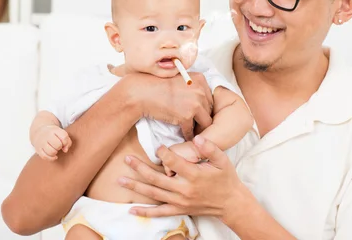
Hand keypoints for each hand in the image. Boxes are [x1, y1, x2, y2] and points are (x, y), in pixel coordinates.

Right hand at [30, 125, 71, 161]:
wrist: (39, 132)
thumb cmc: (54, 135)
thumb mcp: (62, 134)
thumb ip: (67, 142)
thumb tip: (65, 150)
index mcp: (55, 130)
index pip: (64, 137)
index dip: (66, 142)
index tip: (63, 142)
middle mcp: (47, 135)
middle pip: (57, 145)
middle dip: (60, 147)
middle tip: (58, 146)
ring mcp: (41, 143)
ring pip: (51, 152)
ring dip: (55, 153)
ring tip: (55, 150)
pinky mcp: (38, 149)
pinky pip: (45, 157)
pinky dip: (51, 158)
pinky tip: (54, 156)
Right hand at [118, 71, 213, 140]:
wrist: (143, 92)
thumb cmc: (158, 85)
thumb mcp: (181, 79)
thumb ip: (194, 86)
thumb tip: (203, 100)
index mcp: (200, 79)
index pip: (210, 98)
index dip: (205, 107)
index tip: (201, 114)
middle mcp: (200, 90)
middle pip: (210, 110)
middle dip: (204, 118)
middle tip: (199, 126)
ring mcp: (195, 103)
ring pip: (205, 122)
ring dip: (199, 129)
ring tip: (196, 134)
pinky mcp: (186, 116)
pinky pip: (191, 130)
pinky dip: (188, 135)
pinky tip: (186, 137)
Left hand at [118, 135, 246, 221]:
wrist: (230, 203)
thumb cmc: (226, 178)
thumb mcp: (222, 160)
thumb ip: (210, 148)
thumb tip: (196, 138)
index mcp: (194, 175)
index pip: (173, 162)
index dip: (163, 153)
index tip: (157, 146)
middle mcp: (184, 190)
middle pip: (157, 178)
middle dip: (140, 168)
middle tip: (126, 159)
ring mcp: (180, 202)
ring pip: (154, 194)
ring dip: (136, 187)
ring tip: (121, 180)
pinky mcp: (179, 210)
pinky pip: (160, 212)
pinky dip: (145, 212)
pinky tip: (132, 210)